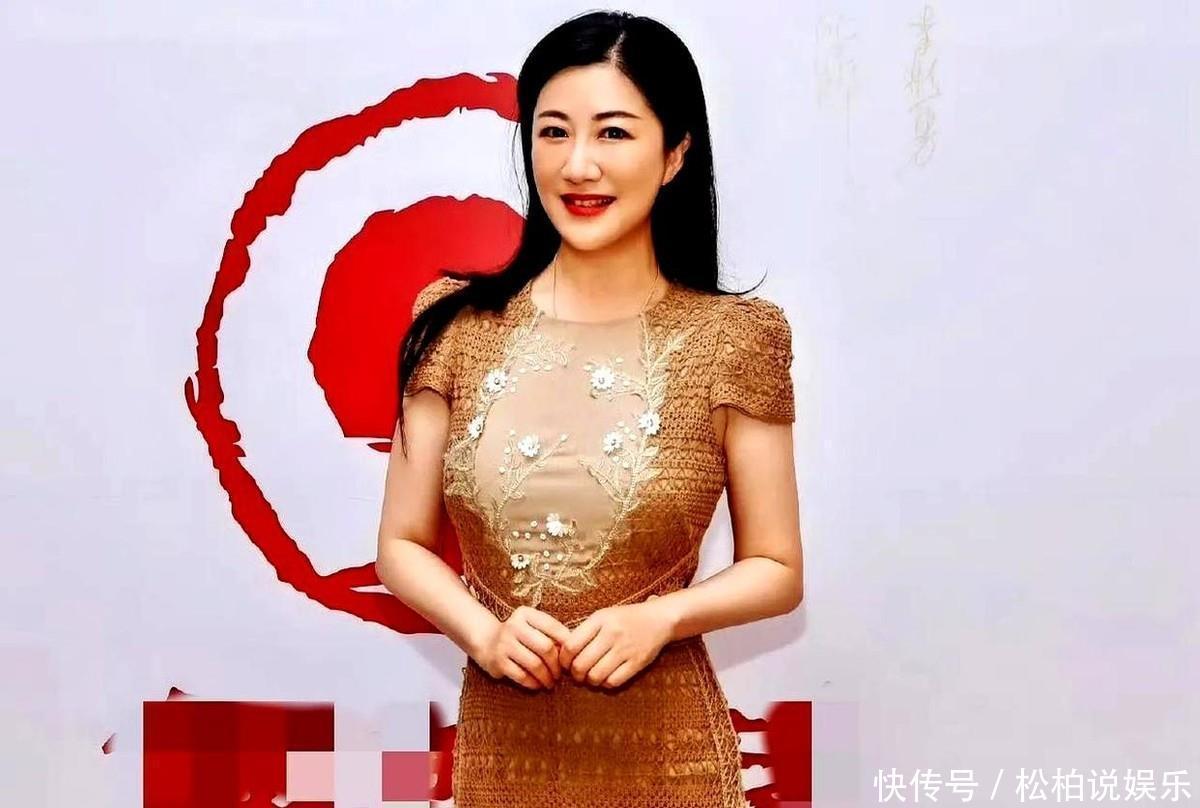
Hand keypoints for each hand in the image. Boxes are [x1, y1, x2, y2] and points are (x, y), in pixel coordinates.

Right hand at [472, 605, 570, 690]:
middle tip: (560, 674)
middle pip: (545, 647)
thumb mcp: (532, 627)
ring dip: (546, 677)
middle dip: (556, 664)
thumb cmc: (520, 636)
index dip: (566, 643)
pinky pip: (522, 676)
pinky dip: (533, 683)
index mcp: (525, 614)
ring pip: (534, 664)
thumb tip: (574, 650)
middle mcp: (513, 626)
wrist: (487, 642)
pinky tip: (538, 685)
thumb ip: (551, 634)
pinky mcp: (498, 662)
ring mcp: (504, 644)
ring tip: (551, 682)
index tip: (571, 655)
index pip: (552, 626)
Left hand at [558, 594, 673, 688]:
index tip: (565, 663)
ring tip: (591, 677)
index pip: (571, 645)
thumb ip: (583, 632)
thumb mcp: (602, 617)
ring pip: (596, 676)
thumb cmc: (625, 619)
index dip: (563, 659)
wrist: (657, 619)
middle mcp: (612, 633)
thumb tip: (561, 653)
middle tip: (577, 674)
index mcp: (600, 620)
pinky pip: (613, 681)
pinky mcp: (637, 662)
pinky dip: (606, 683)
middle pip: (581, 664)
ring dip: (589, 680)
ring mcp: (625, 649)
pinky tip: (606, 677)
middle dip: (575, 674)